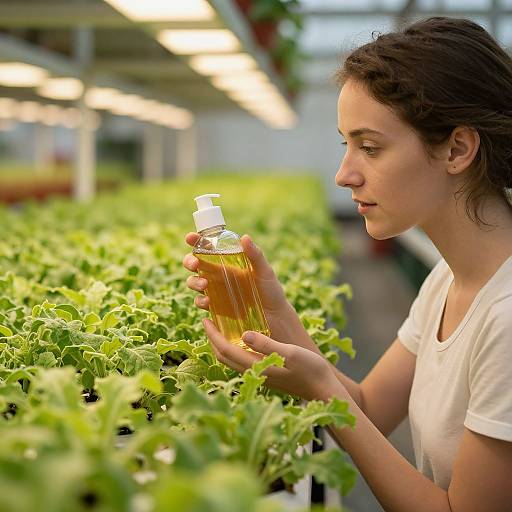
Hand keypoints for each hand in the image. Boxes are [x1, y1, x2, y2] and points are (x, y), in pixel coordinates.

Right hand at [183, 233, 319, 352]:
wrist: (275, 318)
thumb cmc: (272, 291)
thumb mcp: (264, 271)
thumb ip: (255, 255)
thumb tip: (244, 237)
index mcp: (228, 262)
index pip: (208, 248)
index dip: (196, 241)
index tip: (190, 237)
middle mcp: (218, 276)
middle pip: (195, 264)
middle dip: (189, 261)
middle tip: (195, 264)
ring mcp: (215, 292)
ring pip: (194, 283)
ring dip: (193, 282)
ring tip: (204, 284)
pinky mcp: (216, 308)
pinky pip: (201, 303)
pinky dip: (200, 301)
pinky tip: (207, 301)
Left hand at [203, 318, 342, 401]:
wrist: (323, 389)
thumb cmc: (310, 369)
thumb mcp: (289, 353)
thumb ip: (266, 344)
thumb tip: (243, 334)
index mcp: (257, 366)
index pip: (225, 350)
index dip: (213, 334)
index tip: (206, 319)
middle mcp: (254, 373)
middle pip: (223, 357)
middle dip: (212, 340)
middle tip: (208, 322)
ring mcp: (259, 376)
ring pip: (231, 361)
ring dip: (221, 345)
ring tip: (220, 329)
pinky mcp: (266, 376)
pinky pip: (241, 362)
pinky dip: (233, 350)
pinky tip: (240, 341)